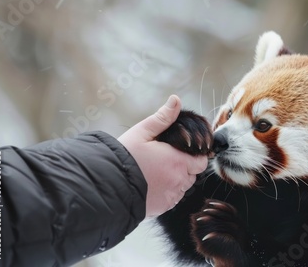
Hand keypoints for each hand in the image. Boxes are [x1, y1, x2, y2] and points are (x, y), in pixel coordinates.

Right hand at [118, 95, 207, 216]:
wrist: (107, 185)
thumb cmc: (124, 158)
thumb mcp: (142, 132)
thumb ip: (162, 118)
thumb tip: (176, 100)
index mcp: (178, 161)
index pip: (201, 161)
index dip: (195, 156)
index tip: (183, 152)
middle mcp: (178, 181)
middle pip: (192, 175)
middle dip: (184, 167)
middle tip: (166, 160)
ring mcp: (171, 197)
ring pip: (183, 188)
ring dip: (176, 181)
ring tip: (157, 172)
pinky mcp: (162, 208)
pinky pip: (172, 199)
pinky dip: (167, 193)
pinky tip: (152, 185)